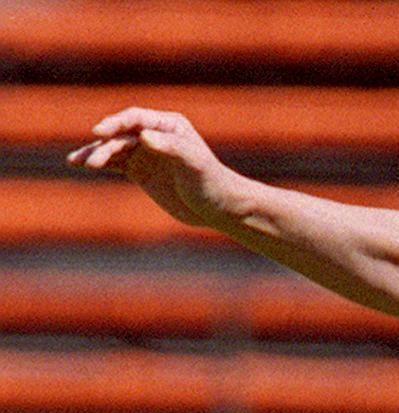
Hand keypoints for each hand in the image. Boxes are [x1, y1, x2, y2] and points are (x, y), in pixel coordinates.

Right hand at [67, 108, 246, 231]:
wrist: (219, 207)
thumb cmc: (212, 181)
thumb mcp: (195, 162)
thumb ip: (171, 147)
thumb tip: (143, 135)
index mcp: (167, 125)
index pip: (135, 119)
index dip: (116, 123)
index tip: (100, 133)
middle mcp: (152, 134)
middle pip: (121, 135)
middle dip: (105, 146)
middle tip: (94, 161)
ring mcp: (143, 152)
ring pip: (113, 148)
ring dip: (94, 153)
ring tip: (78, 162)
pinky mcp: (138, 170)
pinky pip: (113, 162)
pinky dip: (97, 162)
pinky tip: (78, 163)